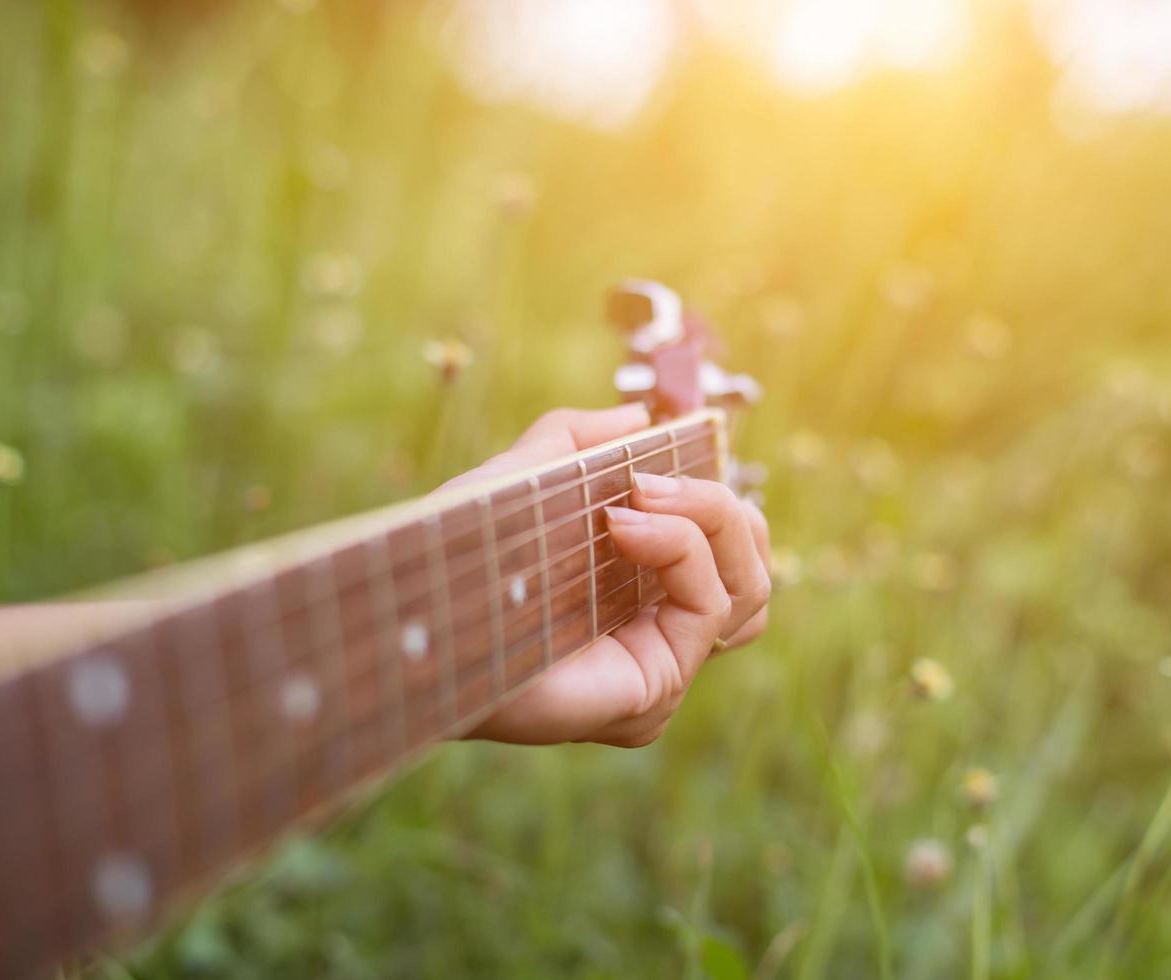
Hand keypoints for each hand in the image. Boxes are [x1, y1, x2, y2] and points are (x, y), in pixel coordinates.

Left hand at [443, 404, 770, 746]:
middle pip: (753, 571)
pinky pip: (709, 607)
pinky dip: (680, 548)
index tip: (668, 458)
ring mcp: (662, 670)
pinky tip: (625, 524)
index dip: (718, 503)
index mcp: (638, 598)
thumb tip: (641, 418)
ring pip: (750, 588)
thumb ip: (578, 441)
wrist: (416, 616)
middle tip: (650, 479)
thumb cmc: (458, 560)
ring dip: (711, 519)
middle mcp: (658, 641)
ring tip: (639, 496)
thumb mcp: (526, 477)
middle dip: (722, 507)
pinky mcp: (655, 690)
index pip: (730, 556)